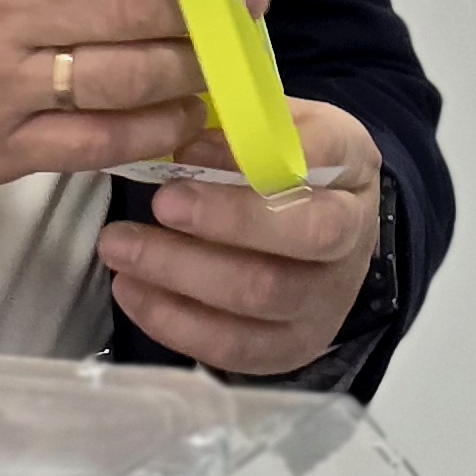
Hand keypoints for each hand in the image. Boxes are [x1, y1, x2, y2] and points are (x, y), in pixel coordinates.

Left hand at [104, 99, 382, 377]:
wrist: (311, 233)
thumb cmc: (277, 171)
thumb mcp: (268, 128)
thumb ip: (235, 131)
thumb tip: (188, 149)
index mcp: (352, 164)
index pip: (328, 151)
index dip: (263, 152)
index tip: (192, 146)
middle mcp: (355, 235)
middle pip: (308, 234)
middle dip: (226, 220)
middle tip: (160, 202)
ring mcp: (329, 300)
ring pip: (263, 295)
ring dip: (182, 271)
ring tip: (120, 246)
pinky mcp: (293, 347)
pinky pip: (235, 346)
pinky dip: (174, 320)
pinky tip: (131, 289)